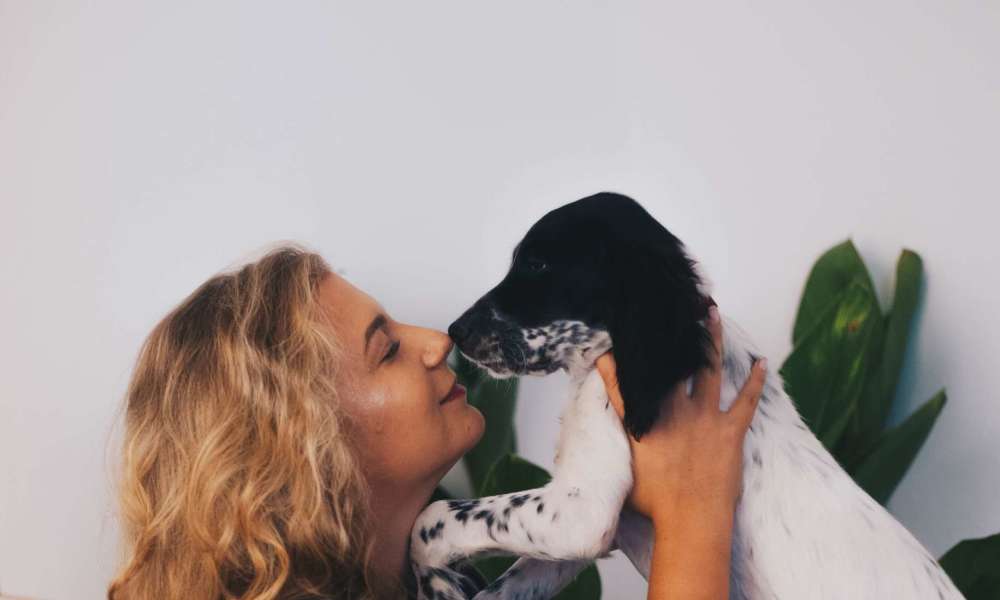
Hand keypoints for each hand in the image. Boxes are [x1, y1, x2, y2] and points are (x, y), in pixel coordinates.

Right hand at [595, 306, 766, 527]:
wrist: (691, 521)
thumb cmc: (656, 501)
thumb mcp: (625, 463)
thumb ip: (618, 427)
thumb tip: (609, 407)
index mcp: (648, 418)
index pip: (633, 378)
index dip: (627, 354)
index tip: (622, 332)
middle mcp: (676, 410)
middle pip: (674, 362)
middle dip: (675, 332)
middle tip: (677, 306)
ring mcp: (705, 418)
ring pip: (709, 369)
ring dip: (711, 339)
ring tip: (711, 313)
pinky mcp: (730, 432)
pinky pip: (747, 401)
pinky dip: (755, 381)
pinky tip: (762, 362)